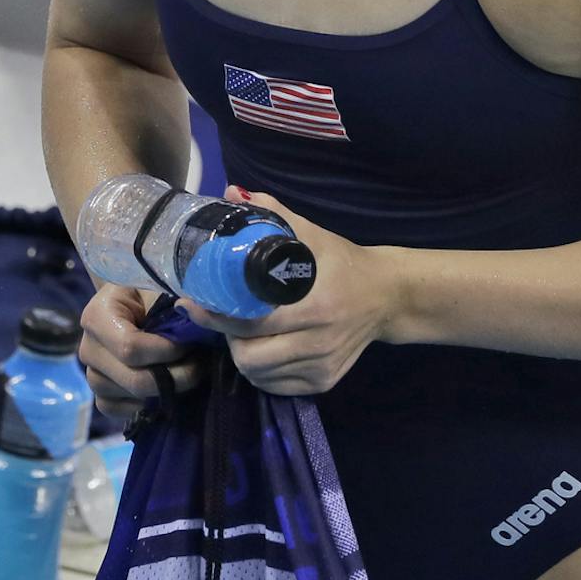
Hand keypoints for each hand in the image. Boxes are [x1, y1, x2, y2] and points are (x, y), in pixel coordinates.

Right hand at [78, 282, 210, 422]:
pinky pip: (120, 411)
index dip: (169, 352)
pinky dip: (147, 405)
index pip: (132, 349)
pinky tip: (166, 388)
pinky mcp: (100, 394)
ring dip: (166, 391)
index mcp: (97, 317)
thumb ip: (177, 301)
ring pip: (130, 399)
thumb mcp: (160, 286)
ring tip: (186, 370)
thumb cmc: (149, 290)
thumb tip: (196, 316)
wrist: (134, 301)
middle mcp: (88, 349)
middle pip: (134, 381)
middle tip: (201, 363)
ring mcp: (92, 375)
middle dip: (176, 377)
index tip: (192, 342)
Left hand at [181, 186, 400, 395]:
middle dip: (227, 337)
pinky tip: (262, 350)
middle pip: (249, 356)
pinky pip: (276, 386)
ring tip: (242, 333)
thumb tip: (231, 193)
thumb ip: (273, 213)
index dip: (217, 315)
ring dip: (242, 354)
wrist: (387, 295)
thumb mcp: (311, 234)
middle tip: (222, 317)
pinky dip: (261, 372)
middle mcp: (319, 340)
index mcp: (314, 303)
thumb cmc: (342, 261)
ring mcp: (322, 365)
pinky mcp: (324, 382)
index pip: (252, 321)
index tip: (194, 302)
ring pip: (259, 374)